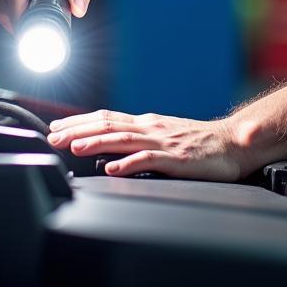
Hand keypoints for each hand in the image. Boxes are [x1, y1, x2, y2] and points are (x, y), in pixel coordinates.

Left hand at [47, 109, 248, 180]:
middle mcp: (151, 128)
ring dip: (96, 142)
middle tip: (52, 136)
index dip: (79, 121)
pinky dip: (129, 163)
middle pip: (108, 125)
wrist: (234, 143)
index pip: (106, 117)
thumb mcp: (165, 136)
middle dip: (77, 130)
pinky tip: (113, 169)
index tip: (55, 127)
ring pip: (123, 139)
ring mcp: (163, 142)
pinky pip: (149, 160)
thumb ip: (140, 140)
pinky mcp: (177, 158)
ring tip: (74, 148)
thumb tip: (110, 149)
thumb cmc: (201, 143)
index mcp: (147, 123)